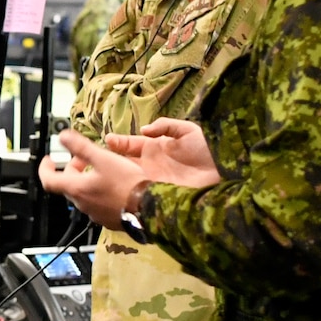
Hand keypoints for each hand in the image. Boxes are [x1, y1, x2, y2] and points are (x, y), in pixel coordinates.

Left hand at [38, 132, 148, 226]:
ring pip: (84, 194)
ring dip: (87, 180)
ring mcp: (96, 214)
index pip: (48, 181)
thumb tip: (62, 137)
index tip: (48, 160)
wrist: (151, 208)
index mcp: (77, 189)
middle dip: (73, 169)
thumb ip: (80, 147)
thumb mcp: (103, 158)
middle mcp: (83, 204)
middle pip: (69, 185)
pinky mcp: (109, 219)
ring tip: (102, 168)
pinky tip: (114, 184)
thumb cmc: (128, 184)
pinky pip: (98, 204)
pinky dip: (99, 191)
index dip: (45, 168)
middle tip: (84, 158)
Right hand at [103, 118, 221, 188]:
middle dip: (108, 161)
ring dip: (115, 177)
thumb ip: (165, 126)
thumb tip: (144, 130)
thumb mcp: (187, 130)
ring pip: (127, 178)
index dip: (117, 142)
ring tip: (100, 175)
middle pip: (123, 163)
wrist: (225, 171)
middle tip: (95, 160)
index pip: (130, 144)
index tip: (107, 140)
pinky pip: (140, 192)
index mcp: (155, 147)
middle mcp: (150, 165)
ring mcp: (153, 180)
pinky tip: (118, 190)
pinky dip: (129, 191)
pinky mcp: (158, 194)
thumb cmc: (207, 148)